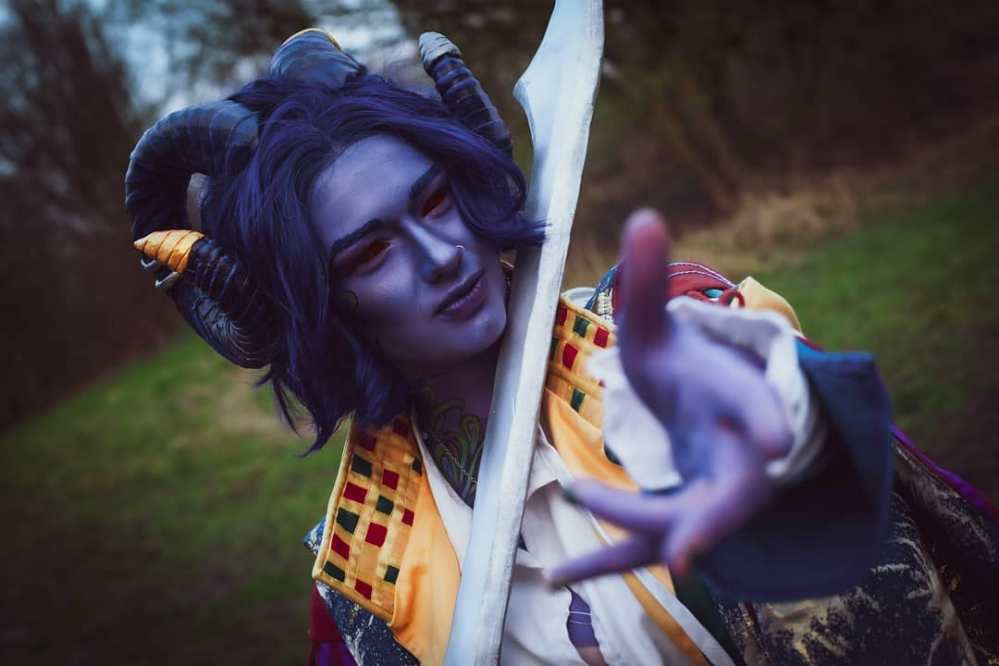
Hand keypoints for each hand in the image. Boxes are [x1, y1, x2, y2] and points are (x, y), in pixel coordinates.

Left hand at [548, 210, 791, 584]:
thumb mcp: (662, 329)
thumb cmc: (687, 370)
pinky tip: (548, 576)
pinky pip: (646, 545)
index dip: (768, 422)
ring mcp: (711, 495)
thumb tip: (644, 215)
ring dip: (642, 539)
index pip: (761, 410)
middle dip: (714, 519)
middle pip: (734, 494)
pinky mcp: (681, 519)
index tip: (776, 443)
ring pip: (686, 527)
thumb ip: (650, 282)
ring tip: (577, 540)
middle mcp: (736, 457)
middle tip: (683, 548)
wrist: (708, 415)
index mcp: (740, 401)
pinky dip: (602, 562)